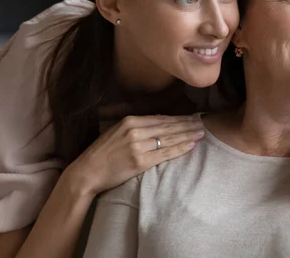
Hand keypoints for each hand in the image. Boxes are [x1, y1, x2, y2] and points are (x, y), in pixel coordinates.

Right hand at [65, 114, 204, 195]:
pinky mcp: (140, 161)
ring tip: (201, 134)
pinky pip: (165, 154)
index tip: (192, 118)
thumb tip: (161, 122)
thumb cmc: (103, 153)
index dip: (178, 119)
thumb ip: (137, 126)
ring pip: (169, 139)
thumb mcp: (117, 131)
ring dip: (187, 136)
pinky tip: (191, 146)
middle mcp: (135, 131)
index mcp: (130, 121)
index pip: (161, 118)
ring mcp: (138, 146)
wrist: (87, 172)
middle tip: (202, 124)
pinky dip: (180, 149)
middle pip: (168, 127)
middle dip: (187, 125)